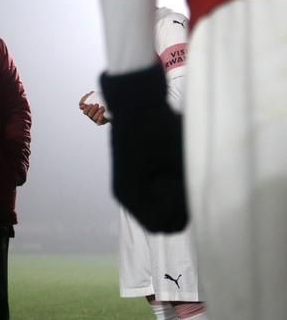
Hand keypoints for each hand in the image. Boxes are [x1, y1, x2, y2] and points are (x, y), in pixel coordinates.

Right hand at [79, 92, 109, 124]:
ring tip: (102, 107)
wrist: (113, 107)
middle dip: (91, 109)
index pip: (83, 108)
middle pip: (87, 113)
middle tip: (97, 104)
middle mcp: (90, 113)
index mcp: (88, 108)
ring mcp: (94, 118)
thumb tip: (88, 95)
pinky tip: (102, 114)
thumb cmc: (103, 102)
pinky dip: (99, 118)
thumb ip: (91, 95)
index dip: (83, 107)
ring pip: (93, 117)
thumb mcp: (97, 96)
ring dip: (97, 112)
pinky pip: (98, 122)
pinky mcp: (99, 122)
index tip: (87, 104)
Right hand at [101, 65, 187, 232]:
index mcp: (132, 196)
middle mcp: (125, 195)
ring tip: (181, 176)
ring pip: (153, 206)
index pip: (160, 226)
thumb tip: (203, 205)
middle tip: (189, 185)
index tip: (190, 193)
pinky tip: (172, 170)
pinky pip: (149, 193)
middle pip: (157, 219)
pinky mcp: (129, 173)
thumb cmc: (160, 132)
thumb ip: (191, 191)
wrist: (137, 102)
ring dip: (171, 199)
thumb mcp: (182, 163)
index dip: (181, 215)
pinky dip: (162, 189)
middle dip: (177, 208)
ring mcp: (125, 184)